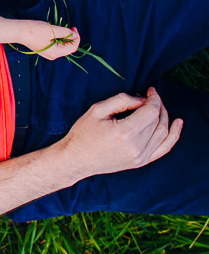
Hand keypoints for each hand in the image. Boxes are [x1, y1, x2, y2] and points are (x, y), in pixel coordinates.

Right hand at [17, 20, 79, 60]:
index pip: (73, 47)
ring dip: (64, 37)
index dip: (76, 37)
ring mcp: (48, 54)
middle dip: (71, 37)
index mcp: (56, 53)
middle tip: (69, 27)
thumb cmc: (34, 30)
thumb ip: (66, 33)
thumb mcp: (53, 30)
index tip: (73, 27)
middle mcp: (53, 56)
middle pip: (68, 48)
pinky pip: (56, 46)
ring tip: (60, 29)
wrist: (19, 31)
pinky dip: (58, 39)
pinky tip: (54, 32)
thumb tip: (75, 35)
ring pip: (62, 47)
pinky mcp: (44, 50)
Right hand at [59, 87, 181, 176]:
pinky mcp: (141, 162)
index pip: (151, 112)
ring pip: (162, 133)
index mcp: (124, 133)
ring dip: (164, 116)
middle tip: (150, 96)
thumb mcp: (98, 110)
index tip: (150, 90)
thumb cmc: (83, 133)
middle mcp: (136, 147)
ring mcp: (140, 157)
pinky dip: (173, 135)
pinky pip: (164, 148)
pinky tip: (178, 123)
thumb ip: (122, 100)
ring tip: (158, 106)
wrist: (76, 160)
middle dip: (157, 105)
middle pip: (157, 121)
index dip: (154, 98)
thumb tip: (142, 99)